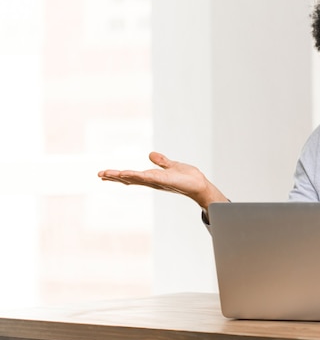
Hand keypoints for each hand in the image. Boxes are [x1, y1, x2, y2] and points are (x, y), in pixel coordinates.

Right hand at [98, 151, 227, 208]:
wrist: (200, 185)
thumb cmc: (188, 178)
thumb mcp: (172, 166)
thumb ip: (161, 161)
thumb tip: (151, 154)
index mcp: (152, 177)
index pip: (132, 176)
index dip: (118, 175)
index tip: (105, 173)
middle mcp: (152, 181)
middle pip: (129, 179)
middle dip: (114, 177)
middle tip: (99, 175)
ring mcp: (156, 181)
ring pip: (134, 178)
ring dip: (120, 176)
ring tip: (106, 174)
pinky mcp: (163, 180)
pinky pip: (146, 177)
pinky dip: (135, 175)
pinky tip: (125, 173)